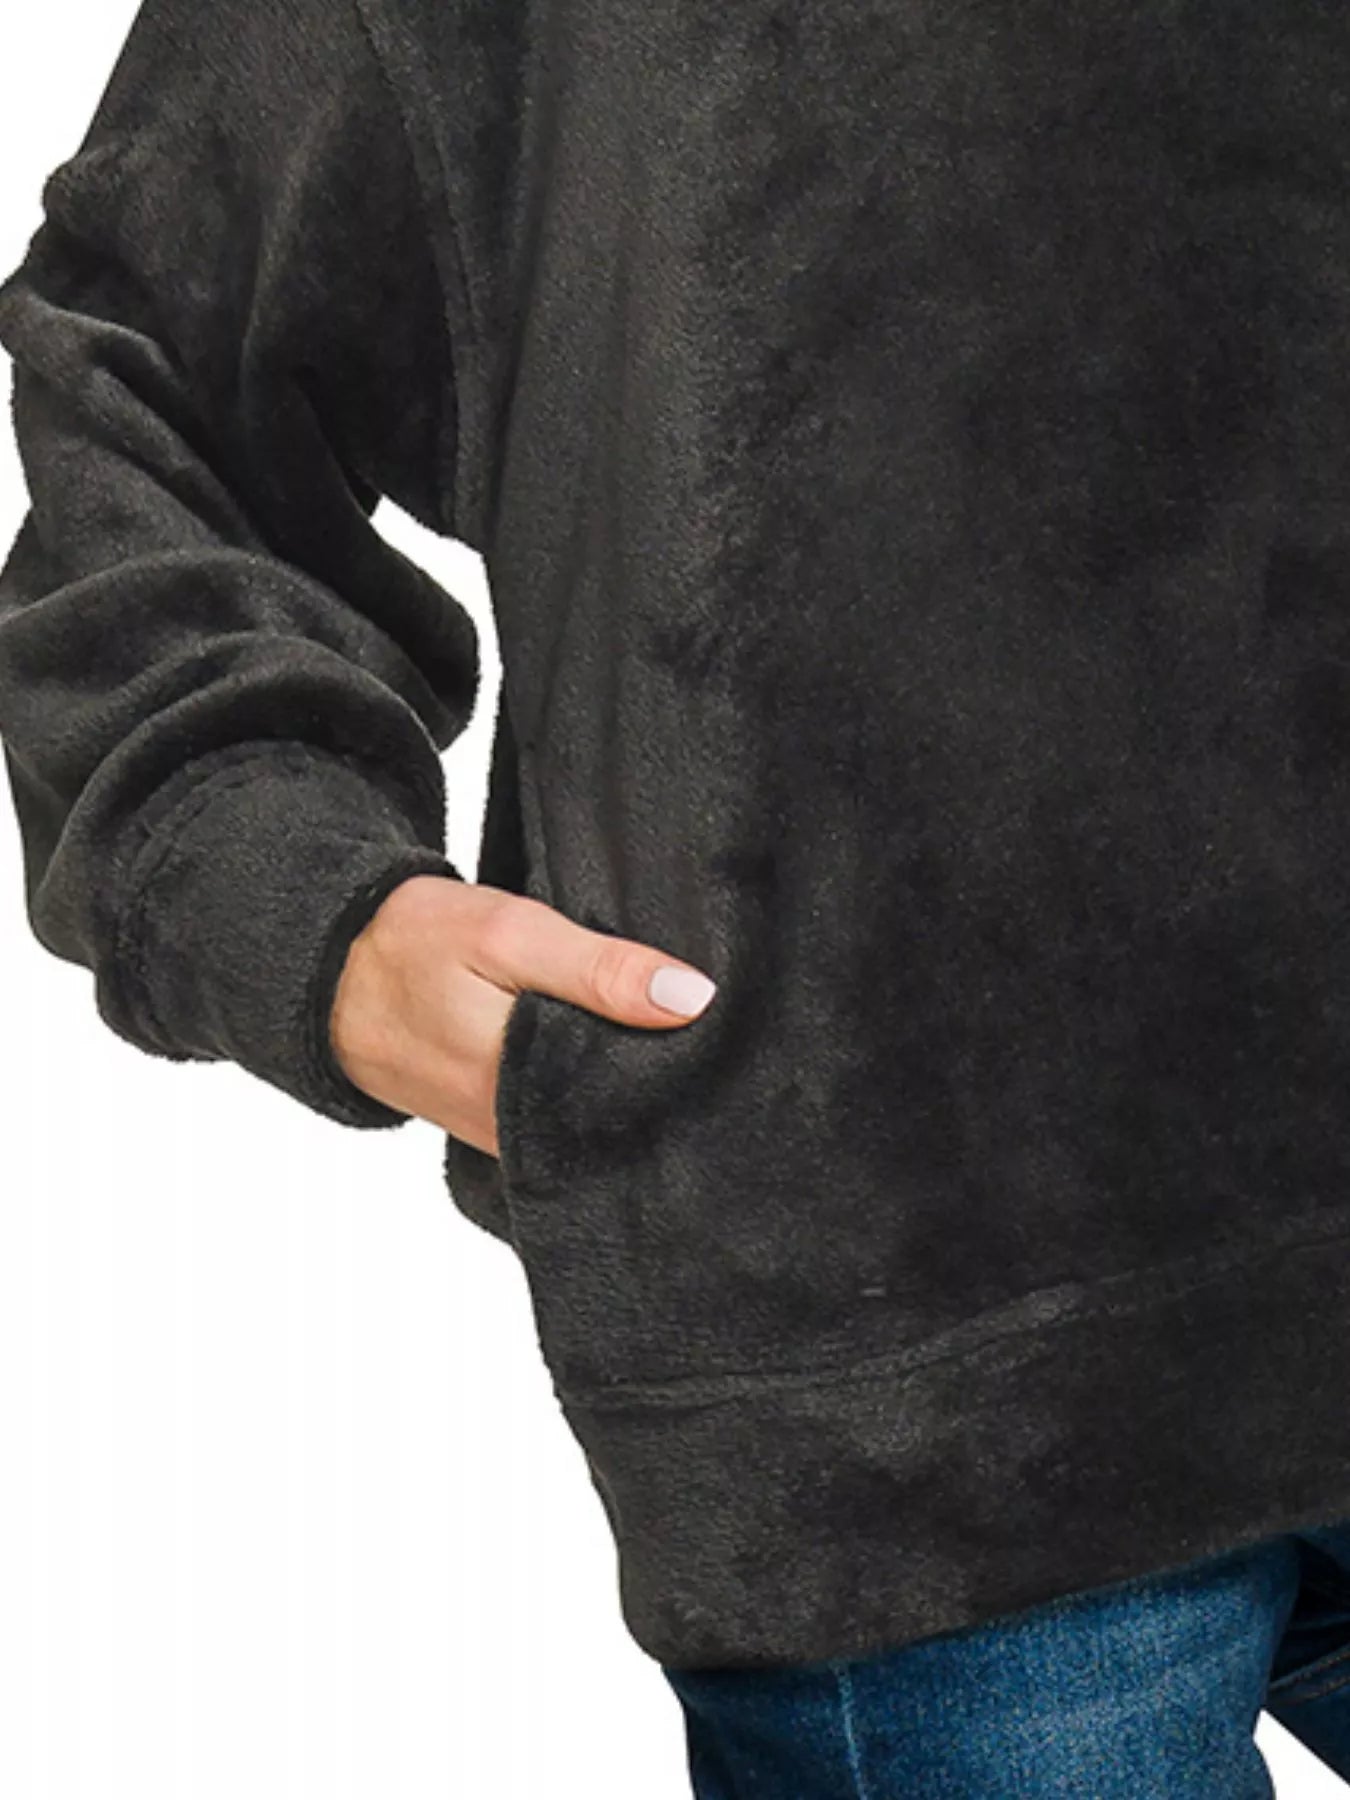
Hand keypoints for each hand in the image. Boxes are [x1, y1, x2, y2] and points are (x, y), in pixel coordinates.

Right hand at [327, 875, 717, 1153]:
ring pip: (589, 1127)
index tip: (718, 1038)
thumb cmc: (413, 944)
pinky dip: (585, 1097)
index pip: (632, 1097)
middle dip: (660, 1083)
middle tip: (705, 1040)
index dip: (681, 1067)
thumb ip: (599, 969)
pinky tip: (611, 1062)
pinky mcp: (490, 1132)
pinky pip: (557, 1127)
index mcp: (517, 1084)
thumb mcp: (509, 933)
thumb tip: (692, 1000)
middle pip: (616, 1119)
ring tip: (667, 1048)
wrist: (326, 972)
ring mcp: (498, 1139)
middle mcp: (511, 1132)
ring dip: (622, 1091)